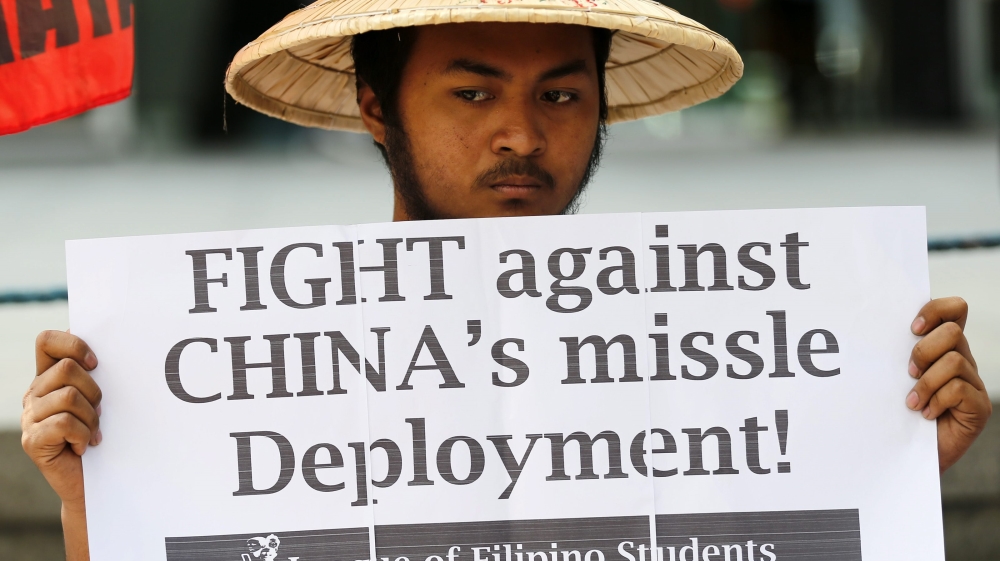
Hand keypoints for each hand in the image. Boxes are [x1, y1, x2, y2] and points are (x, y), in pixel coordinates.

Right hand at [21, 330, 100, 560]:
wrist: (92, 482)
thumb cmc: (102, 434)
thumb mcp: (100, 398)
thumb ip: (95, 372)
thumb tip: (106, 338)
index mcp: (49, 377)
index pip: (47, 341)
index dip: (73, 344)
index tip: (97, 363)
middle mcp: (34, 393)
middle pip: (67, 368)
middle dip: (94, 390)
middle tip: (98, 413)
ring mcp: (30, 417)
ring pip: (68, 396)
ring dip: (90, 416)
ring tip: (92, 431)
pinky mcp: (32, 441)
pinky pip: (64, 423)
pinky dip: (82, 434)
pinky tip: (84, 445)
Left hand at [906, 297, 991, 472]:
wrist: (907, 452)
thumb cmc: (898, 412)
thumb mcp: (894, 377)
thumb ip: (895, 354)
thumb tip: (871, 329)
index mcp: (944, 348)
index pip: (954, 310)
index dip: (936, 310)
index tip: (912, 328)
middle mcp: (963, 361)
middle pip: (953, 332)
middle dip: (924, 350)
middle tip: (909, 373)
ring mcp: (974, 384)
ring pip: (954, 361)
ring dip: (926, 382)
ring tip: (913, 401)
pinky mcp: (979, 407)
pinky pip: (959, 389)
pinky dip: (936, 401)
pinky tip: (926, 414)